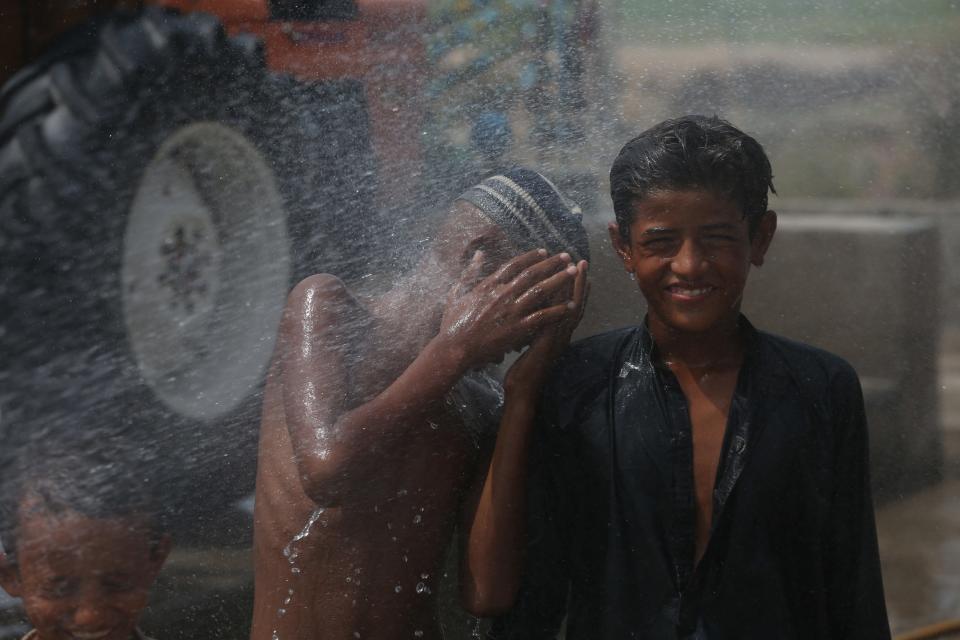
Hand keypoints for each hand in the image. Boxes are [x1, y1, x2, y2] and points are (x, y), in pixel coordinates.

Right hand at [440, 249, 579, 368]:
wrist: (455, 348)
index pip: (514, 265)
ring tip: (574, 272)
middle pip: (532, 274)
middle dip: (551, 264)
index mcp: (489, 285)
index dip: (531, 257)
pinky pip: (542, 316)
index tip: (544, 251)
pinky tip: (570, 304)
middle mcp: (502, 294)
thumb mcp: (457, 293)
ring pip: (540, 291)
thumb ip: (470, 272)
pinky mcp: (517, 328)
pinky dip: (557, 309)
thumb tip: (479, 253)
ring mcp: (511, 311)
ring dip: (559, 280)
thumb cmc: (453, 324)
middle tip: (567, 257)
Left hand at [504, 259, 587, 393]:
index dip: (574, 287)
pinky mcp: (548, 343)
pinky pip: (557, 319)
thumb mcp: (531, 344)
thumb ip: (536, 330)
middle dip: (579, 282)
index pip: (568, 305)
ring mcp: (557, 338)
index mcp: (556, 332)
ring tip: (578, 268)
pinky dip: (561, 303)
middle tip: (583, 261)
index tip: (576, 268)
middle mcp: (561, 333)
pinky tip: (560, 288)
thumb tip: (532, 314)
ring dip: (575, 287)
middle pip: (575, 302)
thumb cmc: (523, 370)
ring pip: (570, 308)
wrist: (522, 390)